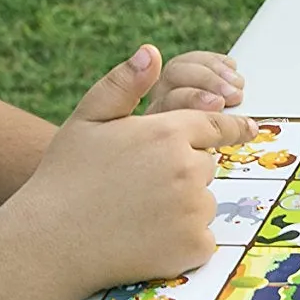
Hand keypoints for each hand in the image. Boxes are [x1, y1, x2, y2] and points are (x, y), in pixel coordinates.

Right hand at [2, 46, 255, 299]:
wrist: (50, 242)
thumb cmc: (64, 177)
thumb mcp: (87, 120)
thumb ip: (123, 84)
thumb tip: (152, 52)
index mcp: (166, 132)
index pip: (215, 124)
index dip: (232, 127)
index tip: (250, 128)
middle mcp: (187, 169)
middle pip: (205, 165)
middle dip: (182, 171)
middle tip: (138, 186)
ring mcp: (193, 210)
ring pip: (204, 201)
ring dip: (184, 206)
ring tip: (136, 214)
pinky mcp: (193, 246)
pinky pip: (201, 238)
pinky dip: (182, 241)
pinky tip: (147, 240)